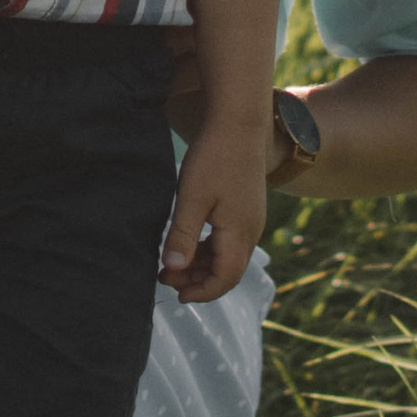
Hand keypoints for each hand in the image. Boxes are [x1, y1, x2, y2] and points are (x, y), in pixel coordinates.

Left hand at [160, 115, 270, 304]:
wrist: (239, 121)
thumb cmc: (215, 157)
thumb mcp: (192, 197)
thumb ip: (183, 235)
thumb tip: (174, 270)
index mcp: (240, 232)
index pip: (225, 278)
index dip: (202, 292)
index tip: (177, 294)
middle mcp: (251, 230)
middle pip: (227, 271)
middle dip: (197, 280)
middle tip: (165, 276)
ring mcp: (250, 218)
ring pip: (228, 255)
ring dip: (201, 264)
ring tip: (172, 262)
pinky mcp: (246, 207)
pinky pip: (229, 239)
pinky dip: (208, 248)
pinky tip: (188, 241)